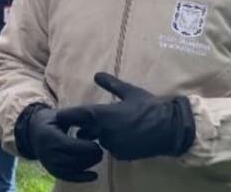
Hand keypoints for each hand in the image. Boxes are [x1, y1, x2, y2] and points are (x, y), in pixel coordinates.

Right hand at [15, 104, 103, 181]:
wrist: (34, 132)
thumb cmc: (51, 121)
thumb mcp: (60, 115)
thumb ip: (74, 117)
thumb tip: (92, 118)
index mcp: (48, 136)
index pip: (69, 146)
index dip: (85, 147)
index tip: (97, 145)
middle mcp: (46, 152)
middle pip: (72, 159)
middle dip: (89, 157)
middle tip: (101, 151)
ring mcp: (48, 163)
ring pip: (72, 169)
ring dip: (88, 165)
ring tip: (98, 157)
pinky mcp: (52, 171)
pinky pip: (68, 177)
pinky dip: (82, 178)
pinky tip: (94, 175)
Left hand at [56, 72, 195, 160]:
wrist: (170, 128)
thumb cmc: (150, 107)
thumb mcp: (130, 92)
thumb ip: (111, 84)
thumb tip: (96, 74)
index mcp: (105, 114)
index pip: (78, 116)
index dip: (68, 115)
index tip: (60, 115)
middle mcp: (105, 131)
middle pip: (84, 132)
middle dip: (86, 128)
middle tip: (93, 122)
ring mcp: (113, 145)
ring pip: (98, 141)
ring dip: (101, 136)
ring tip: (116, 127)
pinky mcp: (121, 155)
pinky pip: (111, 150)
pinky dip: (114, 144)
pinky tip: (126, 137)